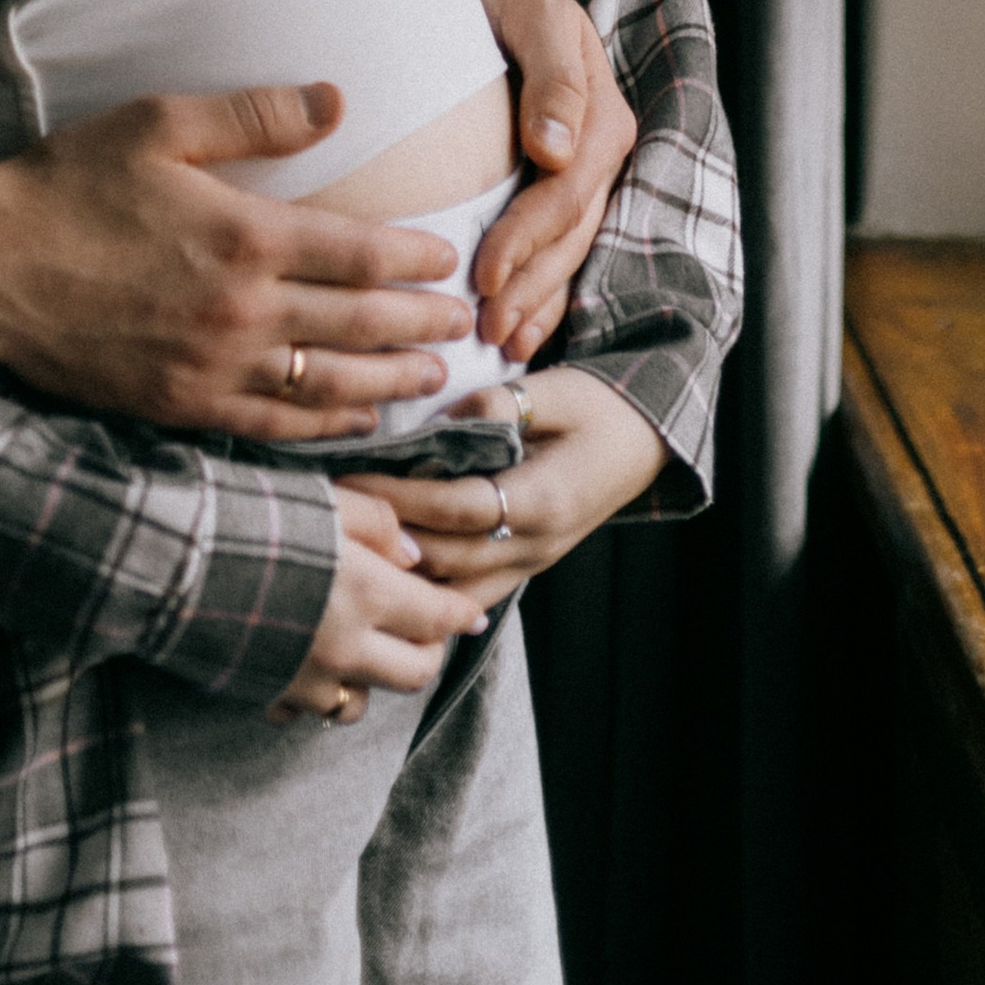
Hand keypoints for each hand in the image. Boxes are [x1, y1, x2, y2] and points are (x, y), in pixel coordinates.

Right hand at [0, 86, 480, 445]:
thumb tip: (337, 99)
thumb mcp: (158, 124)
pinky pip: (272, 426)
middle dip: (420, 325)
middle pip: (358, 324)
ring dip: (390, 383)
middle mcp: (239, 310)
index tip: (449, 260)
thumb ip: (254, 115)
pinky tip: (355, 422)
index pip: (358, 251)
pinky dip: (324, 428)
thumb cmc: (66, 183)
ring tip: (434, 378)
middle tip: (466, 325)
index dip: (413, 258)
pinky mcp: (179, 404)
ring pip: (327, 385)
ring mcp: (211, 367)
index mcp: (243, 235)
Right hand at [269, 479, 489, 724]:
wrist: (172, 559)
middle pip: (415, 672)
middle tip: (422, 628)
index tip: (475, 614)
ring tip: (364, 650)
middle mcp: (347, 648)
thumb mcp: (323, 498)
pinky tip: (305, 663)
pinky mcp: (269, 694)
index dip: (463, 615)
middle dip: (428, 651)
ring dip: (373, 680)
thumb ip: (378, 523)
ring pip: (363, 703)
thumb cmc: (248, 516)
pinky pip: (306, 710)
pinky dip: (315, 693)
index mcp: (368, 595)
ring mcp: (307, 680)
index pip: (439, 618)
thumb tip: (413, 553)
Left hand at [364, 366, 667, 606]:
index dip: (401, 496)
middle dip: (388, 538)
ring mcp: (533, 563)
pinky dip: (434, 591)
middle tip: (334, 513)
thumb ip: (495, 404)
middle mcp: (537, 544)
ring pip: (458, 590)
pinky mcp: (528, 566)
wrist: (650, 442)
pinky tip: (395, 581)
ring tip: (353, 550)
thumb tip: (436, 423)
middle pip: (448, 556)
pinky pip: (475, 593)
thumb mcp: (555, 390)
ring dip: (406, 575)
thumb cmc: (602, 408)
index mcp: (544, 499)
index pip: (456, 508)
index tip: (353, 477)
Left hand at [462, 0, 637, 359]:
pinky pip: (560, 249)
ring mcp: (586, 175)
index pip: (566, 195)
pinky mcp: (562, 188)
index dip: (527, 240)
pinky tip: (520, 333)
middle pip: (570, 235)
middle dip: (530, 287)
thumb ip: (553, 76)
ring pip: (569, 252)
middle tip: (486, 329)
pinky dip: (544, 295)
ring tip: (500, 341)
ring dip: (538, 301)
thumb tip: (554, 150)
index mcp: (603, 119)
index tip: (483, 275)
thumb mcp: (532, 15)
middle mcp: (602, 154)